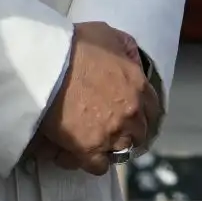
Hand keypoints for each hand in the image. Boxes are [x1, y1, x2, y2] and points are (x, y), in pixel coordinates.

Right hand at [33, 22, 156, 174]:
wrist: (48, 63)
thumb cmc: (75, 45)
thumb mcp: (108, 34)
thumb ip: (125, 49)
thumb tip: (131, 59)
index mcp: (139, 86)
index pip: (153, 109)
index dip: (141, 112)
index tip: (129, 113)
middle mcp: (131, 113)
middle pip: (138, 133)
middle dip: (126, 131)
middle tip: (108, 126)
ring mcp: (112, 134)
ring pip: (120, 151)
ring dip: (109, 146)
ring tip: (91, 140)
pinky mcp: (89, 149)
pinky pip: (98, 166)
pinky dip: (88, 161)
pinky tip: (76, 152)